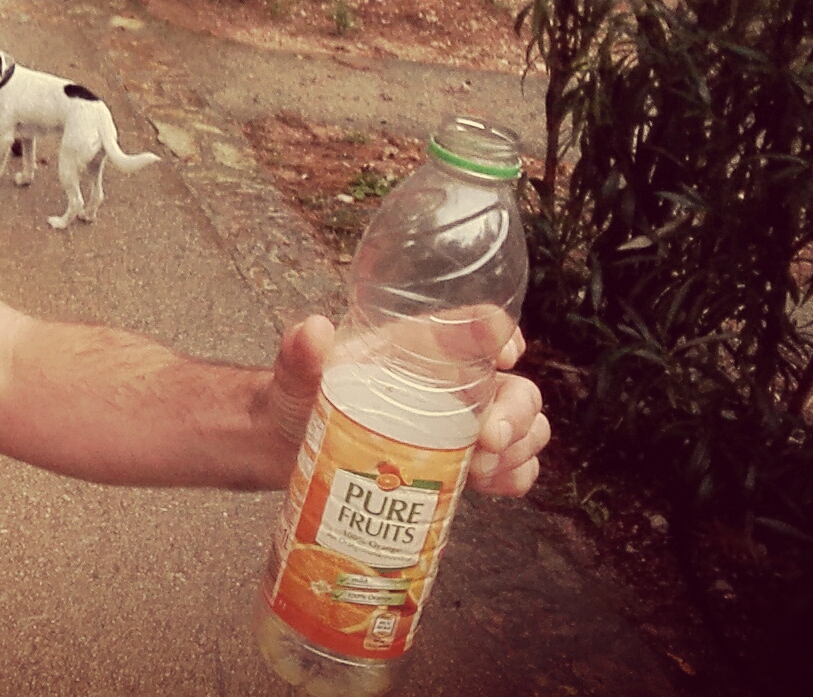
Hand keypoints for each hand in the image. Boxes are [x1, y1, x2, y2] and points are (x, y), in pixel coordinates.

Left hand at [263, 315, 549, 497]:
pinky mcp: (460, 466)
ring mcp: (462, 427)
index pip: (478, 327)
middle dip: (516, 412)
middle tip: (489, 439)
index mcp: (421, 347)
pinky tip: (492, 485)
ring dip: (519, 449)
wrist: (288, 450)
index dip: (502, 335)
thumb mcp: (296, 374)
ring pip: (524, 429)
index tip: (503, 356)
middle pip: (516, 387)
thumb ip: (300, 354)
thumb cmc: (299, 398)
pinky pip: (510, 469)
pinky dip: (514, 477)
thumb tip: (312, 331)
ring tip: (481, 468)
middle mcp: (452, 383)